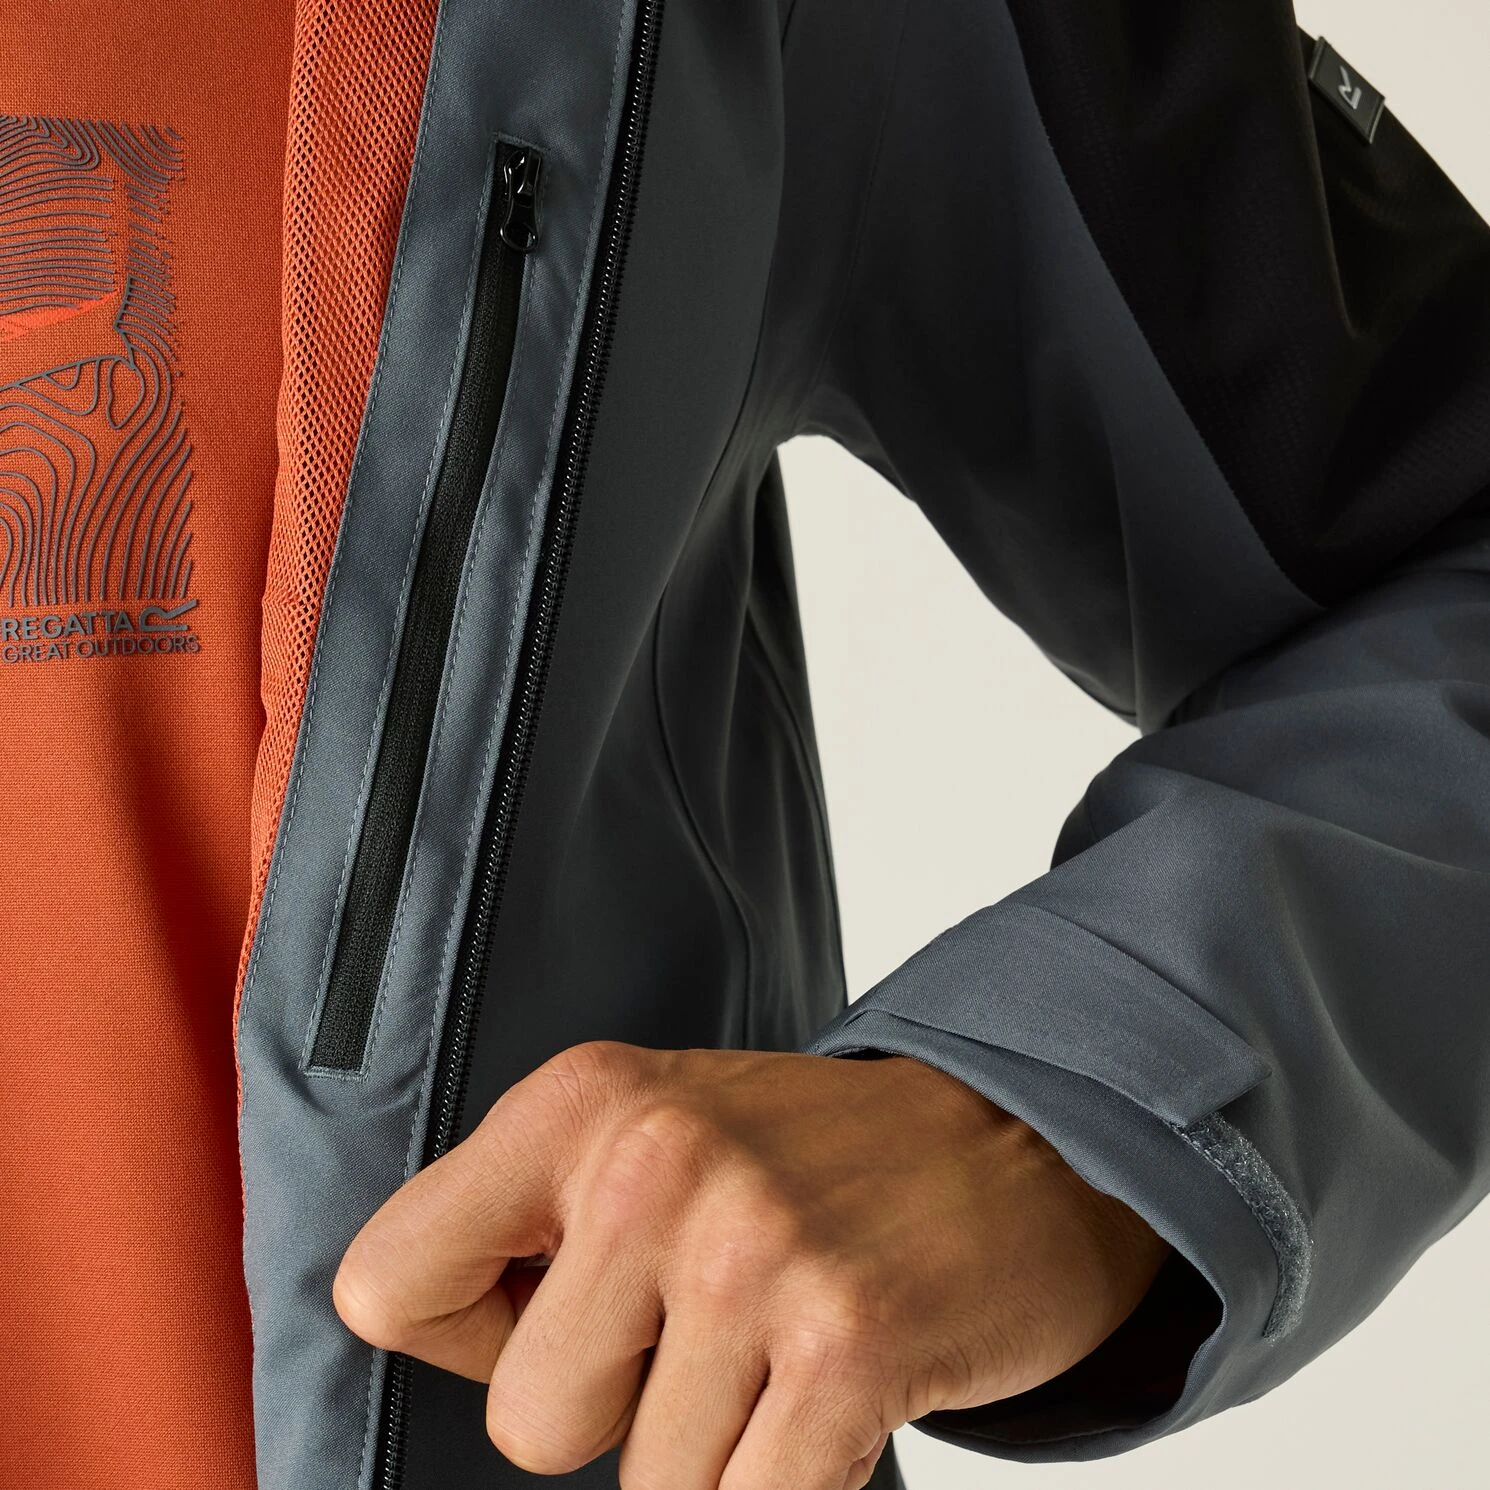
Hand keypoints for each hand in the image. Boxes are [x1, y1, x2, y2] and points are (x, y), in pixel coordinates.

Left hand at [334, 1041, 1167, 1488]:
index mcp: (578, 1103)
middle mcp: (650, 1162)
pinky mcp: (846, 1342)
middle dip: (616, 1412)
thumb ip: (533, 1221)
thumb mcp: (652, 1131)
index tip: (562, 1307)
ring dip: (718, 1451)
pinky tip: (829, 1406)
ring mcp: (749, 1250)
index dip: (465, 1337)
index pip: (388, 1284)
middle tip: (709, 1329)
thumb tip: (425, 1342)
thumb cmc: (811, 1161)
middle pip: (526, 1425)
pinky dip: (785, 1487)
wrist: (1016, 1142)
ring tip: (782, 1346)